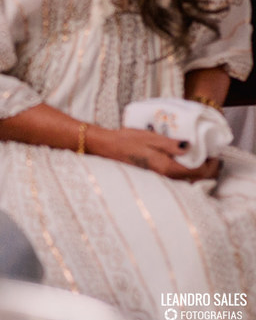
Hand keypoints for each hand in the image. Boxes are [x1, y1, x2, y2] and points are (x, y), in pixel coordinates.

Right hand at [90, 126, 220, 181]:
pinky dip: (185, 175)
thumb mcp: (150, 137)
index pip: (197, 172)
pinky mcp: (154, 178)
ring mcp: (158, 179)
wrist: (105, 147)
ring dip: (196, 174)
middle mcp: (164, 177)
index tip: (214, 155)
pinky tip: (183, 165)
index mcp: (166, 167)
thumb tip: (190, 146)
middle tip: (211, 159)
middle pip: (194, 180)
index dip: (210, 165)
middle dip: (207, 171)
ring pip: (186, 182)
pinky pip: (176, 180)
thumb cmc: (126, 140)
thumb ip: (171, 144)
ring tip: (200, 161)